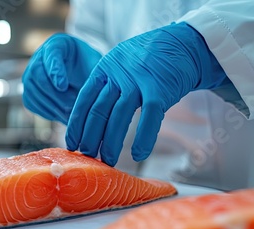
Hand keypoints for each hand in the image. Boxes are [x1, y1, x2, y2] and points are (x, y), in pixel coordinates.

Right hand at [22, 33, 101, 124]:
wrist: (79, 76)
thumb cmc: (88, 68)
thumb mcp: (94, 66)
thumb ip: (92, 73)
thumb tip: (91, 89)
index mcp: (58, 44)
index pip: (51, 54)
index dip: (55, 71)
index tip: (63, 86)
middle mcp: (39, 57)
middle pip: (37, 74)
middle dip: (54, 94)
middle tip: (71, 107)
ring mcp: (30, 74)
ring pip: (32, 90)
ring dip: (51, 106)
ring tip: (69, 115)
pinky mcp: (28, 91)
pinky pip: (31, 103)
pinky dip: (45, 111)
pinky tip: (61, 116)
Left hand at [66, 22, 227, 165]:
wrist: (182, 42)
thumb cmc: (149, 61)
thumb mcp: (120, 65)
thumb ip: (106, 86)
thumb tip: (92, 118)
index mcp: (104, 69)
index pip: (84, 101)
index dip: (76, 125)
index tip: (72, 144)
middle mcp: (118, 75)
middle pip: (98, 111)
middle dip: (90, 137)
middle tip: (88, 157)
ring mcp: (139, 81)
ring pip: (119, 116)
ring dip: (111, 142)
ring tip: (107, 161)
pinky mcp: (160, 89)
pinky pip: (149, 118)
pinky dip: (143, 138)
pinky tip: (138, 155)